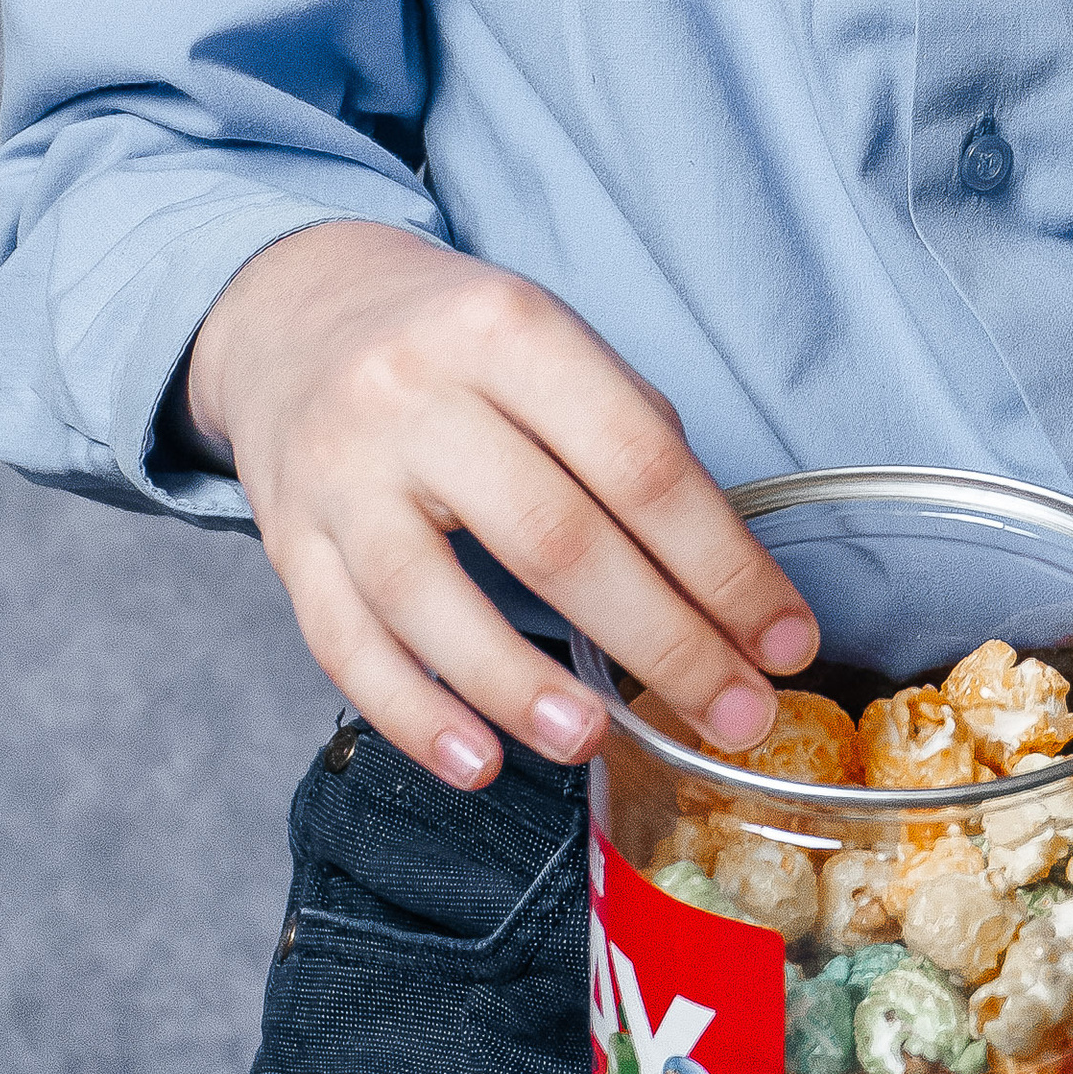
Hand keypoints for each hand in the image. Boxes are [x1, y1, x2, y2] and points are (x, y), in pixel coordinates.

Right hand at [176, 220, 816, 792]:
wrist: (298, 311)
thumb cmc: (456, 343)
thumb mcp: (548, 339)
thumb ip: (628, 436)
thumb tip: (725, 576)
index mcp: (508, 328)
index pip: (638, 460)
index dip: (723, 563)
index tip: (785, 640)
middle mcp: (415, 393)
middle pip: (553, 535)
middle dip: (661, 640)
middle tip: (735, 714)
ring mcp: (341, 470)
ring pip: (429, 597)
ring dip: (522, 688)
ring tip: (598, 740)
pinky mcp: (287, 540)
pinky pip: (344, 644)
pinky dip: (413, 715)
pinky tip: (477, 762)